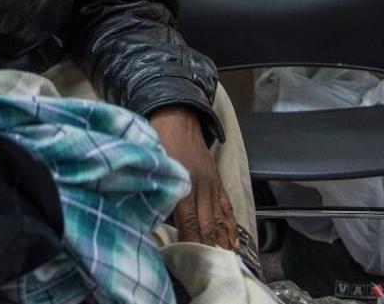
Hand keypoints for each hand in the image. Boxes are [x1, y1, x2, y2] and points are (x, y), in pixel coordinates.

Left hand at [150, 105, 237, 248]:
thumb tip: (154, 218)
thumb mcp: (151, 165)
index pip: (188, 222)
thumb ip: (155, 191)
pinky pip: (226, 206)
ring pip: (220, 217)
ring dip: (222, 239)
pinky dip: (230, 223)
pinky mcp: (217, 180)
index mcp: (183, 184)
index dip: (191, 242)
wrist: (176, 116)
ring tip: (226, 258)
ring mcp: (212, 184)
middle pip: (207, 224)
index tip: (191, 259)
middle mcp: (201, 186)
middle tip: (211, 267)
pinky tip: (232, 238)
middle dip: (209, 246)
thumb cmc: (158, 141)